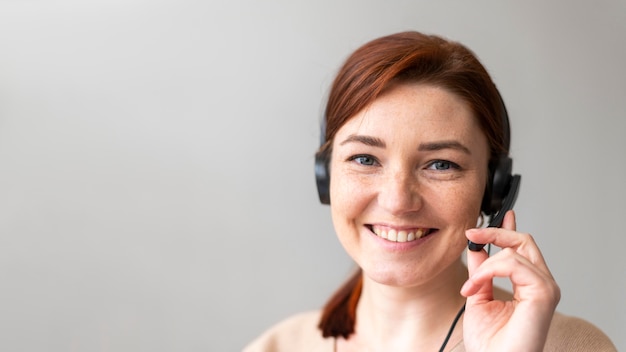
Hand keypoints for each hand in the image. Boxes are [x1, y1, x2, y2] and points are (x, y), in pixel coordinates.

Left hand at [460, 210, 560, 351]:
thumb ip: (480, 272)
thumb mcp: (478, 297)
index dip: (507, 229)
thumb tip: (477, 248)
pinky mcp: (543, 292)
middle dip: (495, 232)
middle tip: (470, 234)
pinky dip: (489, 269)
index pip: (522, 248)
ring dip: (485, 264)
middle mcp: (541, 284)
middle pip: (523, 241)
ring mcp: (545, 287)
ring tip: (470, 288)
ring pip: (516, 250)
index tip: (491, 219)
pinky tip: (476, 286)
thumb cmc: (490, 343)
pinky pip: (513, 263)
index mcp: (528, 285)